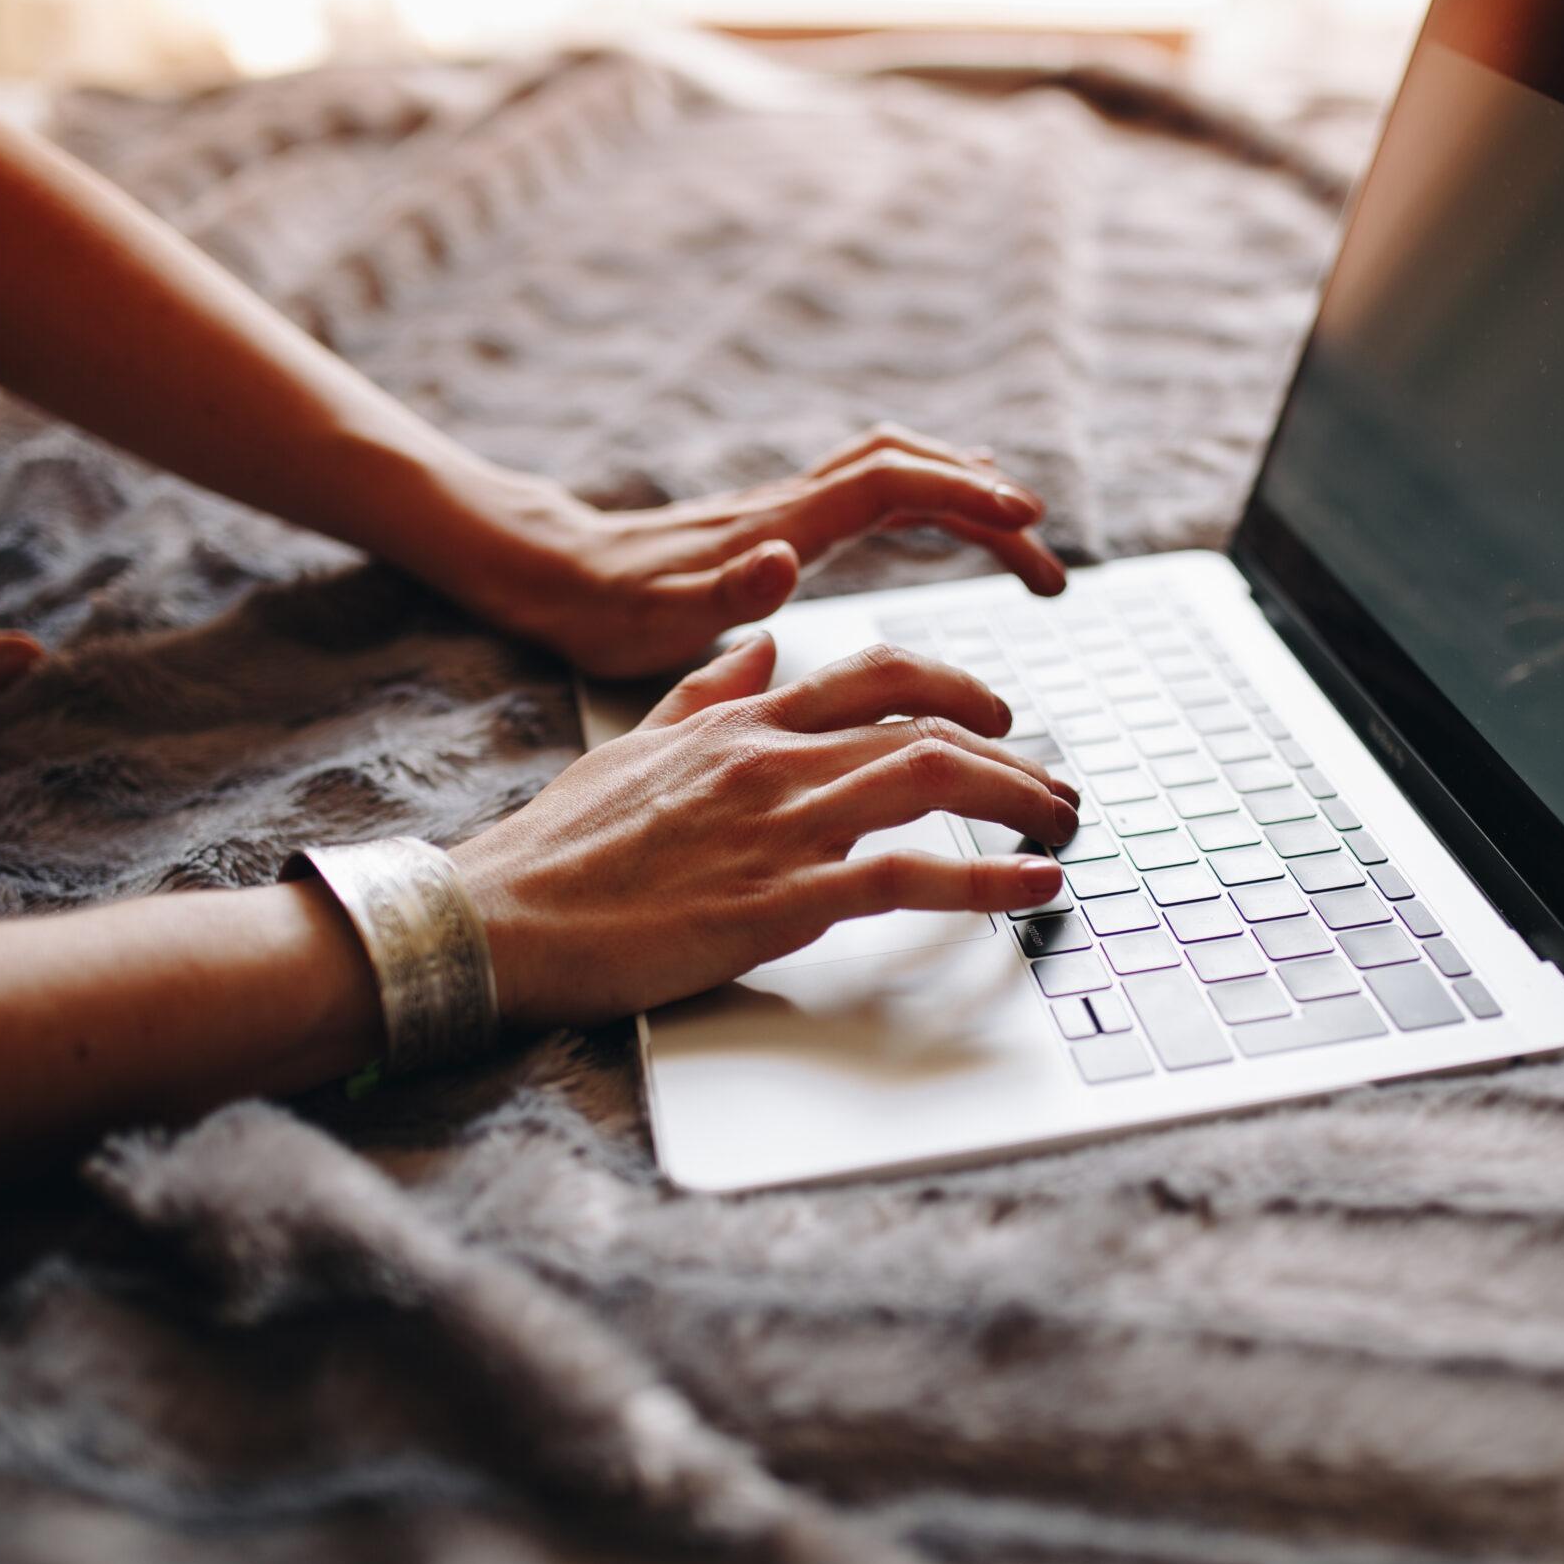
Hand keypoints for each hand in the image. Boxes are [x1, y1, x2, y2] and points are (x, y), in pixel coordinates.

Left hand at [430, 423, 1065, 678]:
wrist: (549, 577)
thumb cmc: (601, 611)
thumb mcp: (657, 618)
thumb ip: (725, 593)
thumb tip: (787, 559)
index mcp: (778, 531)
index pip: (890, 489)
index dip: (963, 497)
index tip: (1028, 523)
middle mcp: (791, 510)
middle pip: (909, 471)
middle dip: (987, 503)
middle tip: (1048, 564)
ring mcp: (788, 515)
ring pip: (896, 478)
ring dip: (966, 502)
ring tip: (1024, 551)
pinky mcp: (781, 531)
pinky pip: (874, 503)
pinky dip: (928, 510)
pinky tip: (948, 543)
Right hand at [450, 634, 1078, 1026]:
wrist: (498, 917)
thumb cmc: (558, 849)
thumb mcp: (632, 746)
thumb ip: (706, 695)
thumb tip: (760, 646)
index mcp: (740, 720)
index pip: (873, 673)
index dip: (953, 685)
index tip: (996, 714)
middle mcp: (770, 758)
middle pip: (924, 723)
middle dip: (1010, 752)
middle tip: (1056, 785)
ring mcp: (778, 824)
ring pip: (932, 780)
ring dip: (1019, 800)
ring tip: (1064, 827)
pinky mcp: (780, 899)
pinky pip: (910, 877)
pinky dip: (988, 880)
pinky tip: (1035, 886)